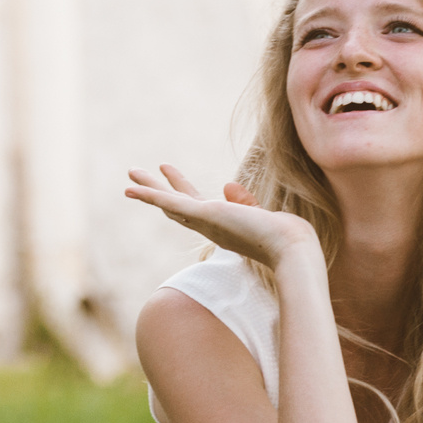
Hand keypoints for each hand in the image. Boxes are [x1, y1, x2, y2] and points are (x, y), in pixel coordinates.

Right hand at [124, 165, 322, 270]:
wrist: (291, 249)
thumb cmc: (285, 237)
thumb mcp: (260, 214)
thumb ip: (243, 202)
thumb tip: (227, 186)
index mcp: (222, 227)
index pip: (195, 207)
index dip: (181, 191)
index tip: (170, 175)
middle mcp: (209, 227)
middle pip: (176, 206)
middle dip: (158, 189)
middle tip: (138, 175)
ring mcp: (204, 222)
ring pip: (169, 203)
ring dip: (149, 188)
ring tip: (131, 173)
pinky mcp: (203, 215)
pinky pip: (170, 203)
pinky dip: (150, 195)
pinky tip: (132, 188)